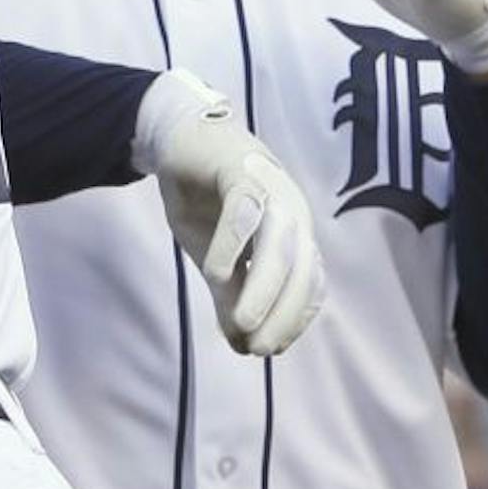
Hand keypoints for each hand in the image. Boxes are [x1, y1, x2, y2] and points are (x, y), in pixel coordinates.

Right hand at [133, 70, 323, 356]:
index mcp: (293, 234)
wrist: (179, 139)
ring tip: (244, 322)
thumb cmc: (204, 199)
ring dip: (265, 287)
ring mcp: (269, 188)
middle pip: (300, 269)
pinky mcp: (239, 171)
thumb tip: (242, 347)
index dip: (292, 319)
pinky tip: (216, 274)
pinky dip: (233, 245)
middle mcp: (292, 211)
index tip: (267, 349)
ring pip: (278, 244)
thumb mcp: (215, 258)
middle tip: (259, 349)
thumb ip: (231, 295)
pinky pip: (244, 210)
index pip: (308, 285)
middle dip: (283, 313)